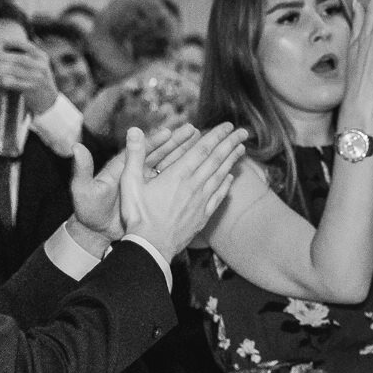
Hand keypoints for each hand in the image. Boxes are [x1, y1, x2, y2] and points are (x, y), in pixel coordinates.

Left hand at [0, 38, 58, 113]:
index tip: (1, 41)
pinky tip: (1, 80)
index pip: (26, 45)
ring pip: (16, 70)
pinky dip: (6, 80)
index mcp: (42, 57)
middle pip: (20, 58)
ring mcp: (38, 77)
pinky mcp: (32, 87)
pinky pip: (15, 82)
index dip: (13, 42)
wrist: (49, 98)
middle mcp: (41, 66)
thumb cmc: (38, 78)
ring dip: (3, 68)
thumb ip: (25, 56)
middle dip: (5, 56)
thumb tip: (2, 49)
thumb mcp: (37, 65)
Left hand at [70, 124, 203, 240]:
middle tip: (193, 131)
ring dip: (186, 156)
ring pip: (171, 167)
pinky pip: (174, 185)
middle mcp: (137, 173)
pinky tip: (198, 173)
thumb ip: (82, 169)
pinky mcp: (154, 197)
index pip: (142, 151)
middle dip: (177, 143)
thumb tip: (76, 147)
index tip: (169, 132)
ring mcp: (147, 185)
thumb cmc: (88, 211)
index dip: (155, 141)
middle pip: (161, 154)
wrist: (96, 232)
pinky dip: (186, 178)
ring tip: (203, 145)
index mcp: (122, 168)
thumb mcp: (83, 190)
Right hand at [119, 123, 246, 258]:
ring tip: (242, 148)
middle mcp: (194, 185)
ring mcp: (201, 201)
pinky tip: (231, 178)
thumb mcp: (129, 182)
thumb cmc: (138, 215)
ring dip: (232, 160)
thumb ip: (134, 155)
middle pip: (217, 159)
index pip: (202, 149)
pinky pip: (218, 196)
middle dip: (231, 143)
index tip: (228, 125)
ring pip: (221, 176)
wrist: (151, 247)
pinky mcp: (203, 215)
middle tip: (243, 131)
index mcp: (178, 175)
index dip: (216, 135)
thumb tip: (134, 130)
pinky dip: (226, 185)